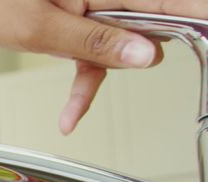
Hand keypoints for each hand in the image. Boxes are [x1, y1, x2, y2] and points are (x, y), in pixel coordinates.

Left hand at [0, 0, 206, 132]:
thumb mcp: (42, 27)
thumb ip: (96, 42)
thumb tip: (147, 57)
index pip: (170, 2)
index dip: (199, 18)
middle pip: (158, 22)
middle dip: (152, 50)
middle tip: (161, 64)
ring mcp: (100, 9)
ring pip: (127, 45)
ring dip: (104, 75)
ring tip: (71, 111)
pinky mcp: (86, 24)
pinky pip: (98, 57)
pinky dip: (84, 86)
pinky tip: (68, 118)